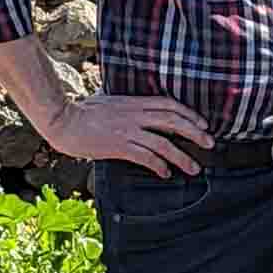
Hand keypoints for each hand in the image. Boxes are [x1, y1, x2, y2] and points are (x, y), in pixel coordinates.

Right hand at [46, 93, 213, 176]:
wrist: (63, 120)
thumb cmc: (82, 111)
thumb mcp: (109, 99)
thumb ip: (127, 104)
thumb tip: (138, 105)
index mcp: (134, 102)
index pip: (169, 104)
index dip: (189, 114)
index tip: (203, 124)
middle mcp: (135, 115)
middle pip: (173, 121)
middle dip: (195, 133)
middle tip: (210, 144)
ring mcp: (128, 130)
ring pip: (164, 142)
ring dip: (182, 156)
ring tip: (194, 168)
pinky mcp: (119, 146)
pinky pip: (146, 157)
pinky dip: (159, 165)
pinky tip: (165, 173)